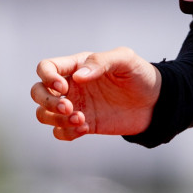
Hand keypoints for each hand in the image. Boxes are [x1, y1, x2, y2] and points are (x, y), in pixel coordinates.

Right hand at [31, 48, 161, 139]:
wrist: (155, 102)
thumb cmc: (140, 75)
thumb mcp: (125, 60)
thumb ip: (101, 62)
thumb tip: (78, 76)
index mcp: (77, 66)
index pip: (46, 68)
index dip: (47, 77)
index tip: (64, 87)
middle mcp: (71, 86)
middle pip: (37, 92)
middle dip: (46, 101)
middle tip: (68, 106)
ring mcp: (75, 106)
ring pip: (43, 114)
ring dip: (55, 118)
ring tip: (81, 119)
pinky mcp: (82, 124)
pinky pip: (59, 132)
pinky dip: (66, 132)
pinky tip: (85, 128)